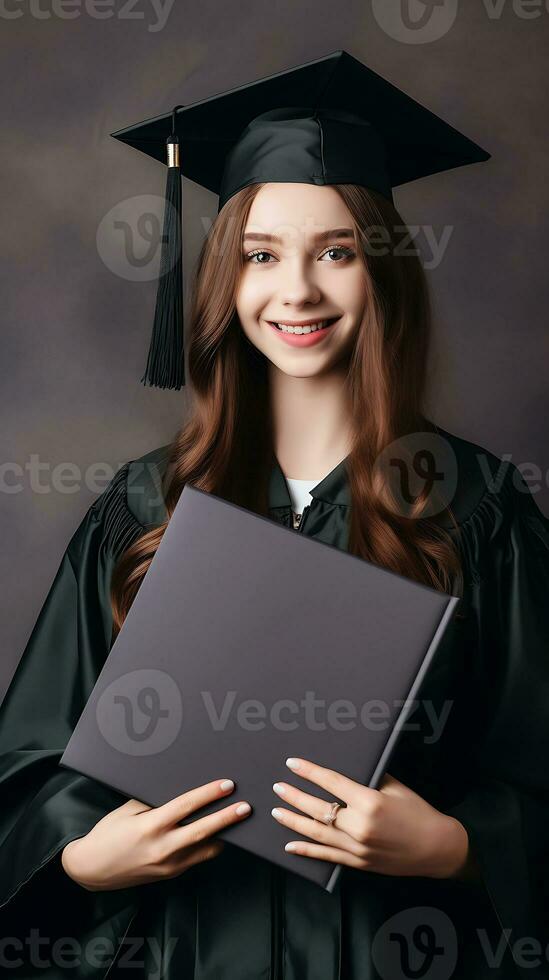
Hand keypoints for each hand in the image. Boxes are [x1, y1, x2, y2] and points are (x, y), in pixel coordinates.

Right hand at [61, 778, 250, 891]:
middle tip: (246, 807)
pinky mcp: (170, 874)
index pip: (186, 806)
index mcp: (150, 826)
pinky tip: (219, 836)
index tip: (227, 785)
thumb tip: (178, 791)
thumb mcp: (127, 811)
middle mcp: (162, 847)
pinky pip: (196, 858)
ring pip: (205, 849)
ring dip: (224, 835)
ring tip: (240, 821)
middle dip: (227, 818)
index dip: (208, 794)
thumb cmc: (107, 834)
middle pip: (203, 830)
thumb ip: (153, 802)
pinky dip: (209, 846)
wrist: (91, 869)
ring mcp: (168, 864)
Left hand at [271, 758, 474, 878]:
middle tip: (277, 787)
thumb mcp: (395, 787)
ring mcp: (357, 848)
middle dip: (294, 796)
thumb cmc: (418, 812)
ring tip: (276, 811)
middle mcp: (359, 826)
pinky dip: (307, 851)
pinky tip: (290, 846)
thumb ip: (368, 780)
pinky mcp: (358, 863)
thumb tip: (344, 771)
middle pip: (318, 808)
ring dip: (294, 821)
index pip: (331, 782)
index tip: (292, 763)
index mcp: (369, 801)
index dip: (309, 772)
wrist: (436, 847)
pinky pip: (327, 856)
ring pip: (317, 833)